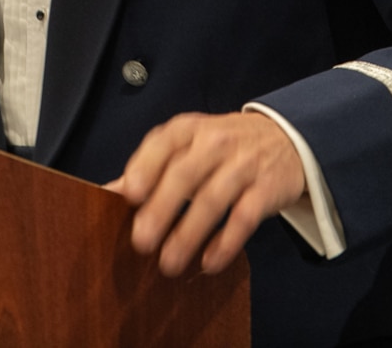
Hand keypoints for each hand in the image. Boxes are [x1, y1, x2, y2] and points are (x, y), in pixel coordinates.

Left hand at [103, 110, 305, 276]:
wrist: (285, 137)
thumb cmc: (223, 147)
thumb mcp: (187, 146)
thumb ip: (150, 167)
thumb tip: (107, 194)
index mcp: (189, 129)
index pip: (164, 143)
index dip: (145, 167)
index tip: (129, 195)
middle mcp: (215, 142)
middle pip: (185, 174)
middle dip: (161, 209)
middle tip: (141, 241)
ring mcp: (244, 164)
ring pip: (213, 199)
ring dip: (189, 234)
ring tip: (168, 263)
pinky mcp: (267, 188)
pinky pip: (245, 217)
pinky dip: (227, 242)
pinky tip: (209, 262)